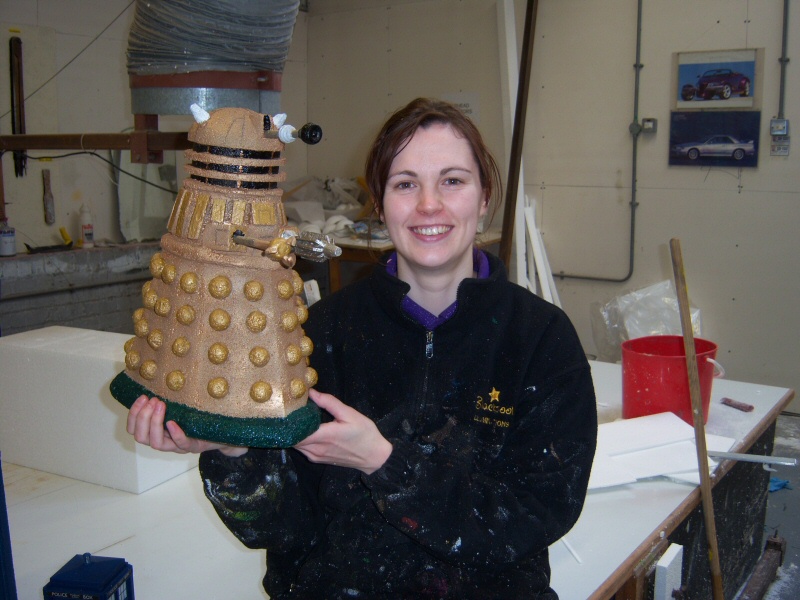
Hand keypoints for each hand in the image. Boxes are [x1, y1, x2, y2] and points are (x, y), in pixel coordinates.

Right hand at [126, 395, 246, 456]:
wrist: (221, 432)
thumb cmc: (197, 418)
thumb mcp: (179, 407)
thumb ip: (167, 400)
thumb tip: (157, 376)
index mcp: (157, 432)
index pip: (133, 429)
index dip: (133, 414)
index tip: (141, 397)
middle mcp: (164, 441)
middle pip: (141, 437)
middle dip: (142, 418)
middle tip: (153, 400)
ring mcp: (178, 446)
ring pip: (157, 443)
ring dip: (155, 423)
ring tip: (160, 405)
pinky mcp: (193, 446)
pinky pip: (181, 443)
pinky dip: (175, 434)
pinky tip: (172, 422)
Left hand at [294, 389, 391, 474]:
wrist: (374, 457)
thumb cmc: (364, 433)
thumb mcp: (349, 414)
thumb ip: (329, 402)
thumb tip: (311, 393)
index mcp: (323, 436)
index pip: (295, 431)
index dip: (287, 420)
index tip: (286, 407)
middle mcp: (316, 449)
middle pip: (291, 438)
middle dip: (288, 425)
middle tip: (288, 410)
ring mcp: (315, 456)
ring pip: (294, 445)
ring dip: (293, 433)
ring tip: (294, 418)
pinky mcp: (317, 460)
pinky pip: (301, 449)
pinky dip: (299, 439)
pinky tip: (303, 429)